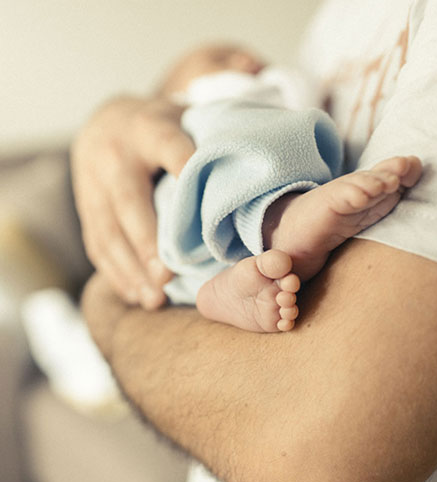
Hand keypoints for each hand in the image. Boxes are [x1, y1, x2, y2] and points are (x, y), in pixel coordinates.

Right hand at [72, 95, 194, 308]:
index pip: (169, 147)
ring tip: (153, 298)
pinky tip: (135, 294)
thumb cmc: (158, 129)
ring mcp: (92, 183)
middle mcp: (114, 155)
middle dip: (147, 243)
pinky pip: (96, 244)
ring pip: (108, 231)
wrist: (104, 120)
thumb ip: (203, 146)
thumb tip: (243, 184)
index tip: (204, 207)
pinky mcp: (85, 207)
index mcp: (147, 128)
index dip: (185, 170)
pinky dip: (115, 273)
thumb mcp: (181, 123)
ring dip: (130, 269)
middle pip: (129, 201)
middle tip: (166, 278)